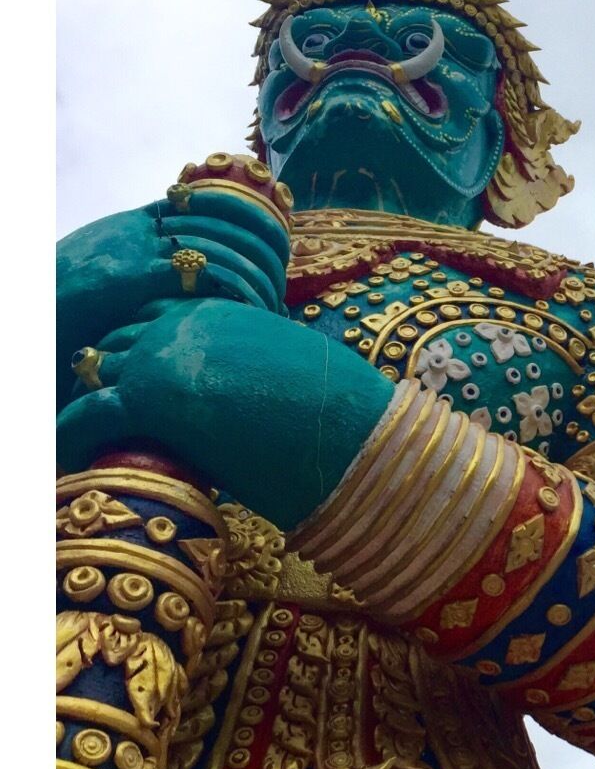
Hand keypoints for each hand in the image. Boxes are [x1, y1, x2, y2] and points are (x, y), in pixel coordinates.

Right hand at [56, 190, 291, 408]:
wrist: (29, 311)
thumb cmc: (62, 303)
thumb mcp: (102, 270)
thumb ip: (137, 263)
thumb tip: (174, 276)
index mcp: (131, 223)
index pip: (197, 200)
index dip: (238, 209)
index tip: (268, 225)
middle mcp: (138, 230)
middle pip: (216, 219)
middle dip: (256, 239)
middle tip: (282, 262)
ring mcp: (136, 250)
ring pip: (214, 244)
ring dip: (252, 268)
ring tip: (274, 291)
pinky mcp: (134, 277)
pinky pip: (198, 272)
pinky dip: (232, 286)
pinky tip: (253, 304)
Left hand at [57, 298, 392, 529]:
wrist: (349, 427)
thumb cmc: (337, 407)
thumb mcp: (288, 371)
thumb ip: (250, 370)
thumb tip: (244, 402)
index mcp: (219, 310)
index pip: (154, 319)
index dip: (142, 353)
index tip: (136, 384)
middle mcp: (183, 322)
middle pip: (118, 341)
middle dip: (108, 374)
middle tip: (102, 412)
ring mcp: (161, 356)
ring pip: (95, 372)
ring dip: (88, 401)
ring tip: (83, 435)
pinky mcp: (149, 398)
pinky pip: (87, 415)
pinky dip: (72, 437)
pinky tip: (71, 459)